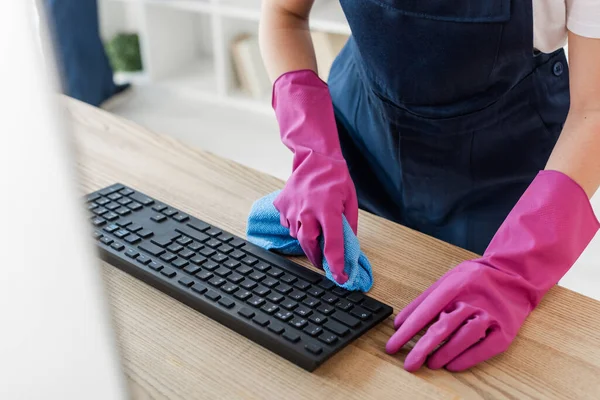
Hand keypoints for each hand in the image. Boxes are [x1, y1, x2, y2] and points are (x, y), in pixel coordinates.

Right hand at [274, 152, 357, 282]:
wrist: (314, 157)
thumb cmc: (335, 177)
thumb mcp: (350, 200)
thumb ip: (349, 224)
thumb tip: (348, 244)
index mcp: (328, 211)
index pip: (332, 245)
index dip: (337, 265)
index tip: (340, 278)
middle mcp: (307, 212)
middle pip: (309, 246)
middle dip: (317, 259)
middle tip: (324, 264)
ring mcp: (292, 209)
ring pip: (297, 236)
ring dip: (306, 240)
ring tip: (315, 230)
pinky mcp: (282, 205)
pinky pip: (288, 224)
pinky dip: (296, 226)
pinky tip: (304, 217)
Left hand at [385, 261, 526, 370]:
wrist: (513, 274)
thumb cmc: (474, 279)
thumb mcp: (446, 280)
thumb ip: (423, 300)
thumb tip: (400, 322)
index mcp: (455, 286)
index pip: (426, 311)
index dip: (408, 330)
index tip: (393, 345)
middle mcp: (473, 300)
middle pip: (444, 326)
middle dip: (423, 347)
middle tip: (409, 363)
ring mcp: (490, 315)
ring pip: (465, 336)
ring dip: (445, 353)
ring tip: (430, 364)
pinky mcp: (505, 330)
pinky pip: (486, 347)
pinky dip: (468, 358)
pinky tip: (453, 366)